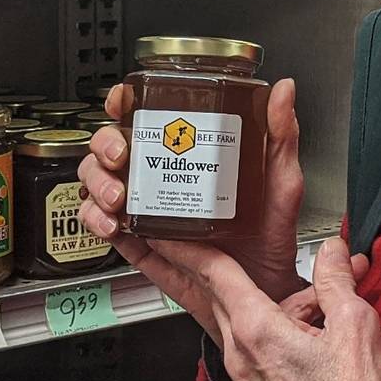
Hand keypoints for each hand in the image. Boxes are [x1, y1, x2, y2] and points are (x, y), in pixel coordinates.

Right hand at [78, 77, 305, 301]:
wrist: (265, 289)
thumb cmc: (273, 235)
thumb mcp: (281, 181)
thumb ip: (281, 135)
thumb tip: (283, 91)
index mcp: (190, 156)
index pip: (146, 120)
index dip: (124, 105)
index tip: (121, 104)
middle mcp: (163, 179)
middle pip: (111, 150)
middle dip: (104, 148)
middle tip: (121, 158)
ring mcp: (149, 212)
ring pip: (99, 186)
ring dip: (97, 186)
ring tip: (118, 199)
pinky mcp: (142, 246)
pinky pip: (106, 230)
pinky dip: (98, 223)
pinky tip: (112, 225)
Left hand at [110, 235, 380, 380]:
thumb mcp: (354, 323)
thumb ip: (337, 278)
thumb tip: (332, 250)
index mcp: (256, 330)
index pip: (214, 272)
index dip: (190, 243)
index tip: (165, 228)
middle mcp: (243, 353)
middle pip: (231, 293)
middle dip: (246, 267)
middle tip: (237, 245)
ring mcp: (252, 374)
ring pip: (263, 318)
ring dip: (302, 305)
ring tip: (352, 304)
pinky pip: (276, 344)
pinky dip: (307, 333)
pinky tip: (352, 338)